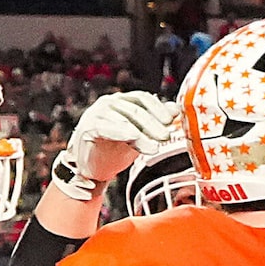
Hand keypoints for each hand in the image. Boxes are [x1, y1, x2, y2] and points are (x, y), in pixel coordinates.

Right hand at [64, 91, 182, 187]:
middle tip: (166, 137)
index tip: (171, 121)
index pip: (143, 98)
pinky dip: (120, 132)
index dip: (158, 109)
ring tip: (154, 148)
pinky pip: (106, 128)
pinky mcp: (88, 127)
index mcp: (123, 102)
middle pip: (135, 110)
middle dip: (153, 124)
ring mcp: (97, 113)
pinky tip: (132, 138)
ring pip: (123, 121)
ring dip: (141, 135)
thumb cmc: (114, 148)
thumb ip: (155, 122)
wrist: (91, 166)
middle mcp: (109, 103)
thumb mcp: (140, 135)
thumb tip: (175, 109)